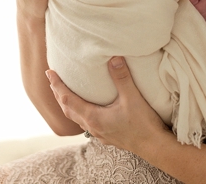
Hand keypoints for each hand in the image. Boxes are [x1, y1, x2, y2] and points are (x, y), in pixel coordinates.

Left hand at [47, 56, 169, 152]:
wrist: (157, 148)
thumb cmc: (144, 125)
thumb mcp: (132, 98)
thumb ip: (121, 77)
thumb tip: (113, 57)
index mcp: (93, 118)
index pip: (67, 99)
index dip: (57, 85)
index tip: (49, 72)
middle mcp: (92, 127)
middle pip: (67, 109)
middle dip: (58, 94)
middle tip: (52, 80)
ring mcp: (99, 134)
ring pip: (76, 118)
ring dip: (68, 104)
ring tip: (64, 92)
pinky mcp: (107, 137)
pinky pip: (86, 124)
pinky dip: (79, 113)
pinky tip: (86, 110)